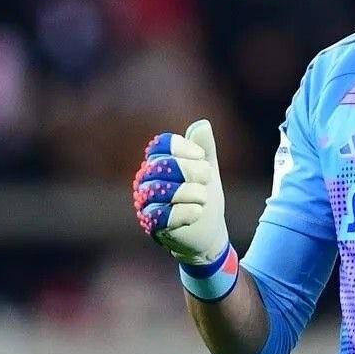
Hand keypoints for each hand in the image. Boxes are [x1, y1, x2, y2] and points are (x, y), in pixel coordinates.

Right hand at [132, 119, 228, 266]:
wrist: (208, 230)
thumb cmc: (203, 195)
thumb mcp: (208, 169)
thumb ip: (206, 148)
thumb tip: (202, 123)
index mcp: (158, 163)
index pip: (162, 145)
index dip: (183, 148)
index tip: (202, 157)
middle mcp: (146, 181)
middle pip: (162, 165)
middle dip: (191, 170)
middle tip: (207, 178)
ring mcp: (146, 203)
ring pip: (161, 190)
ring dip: (190, 192)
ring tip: (203, 198)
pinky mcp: (152, 225)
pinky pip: (162, 215)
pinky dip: (185, 212)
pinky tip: (198, 211)